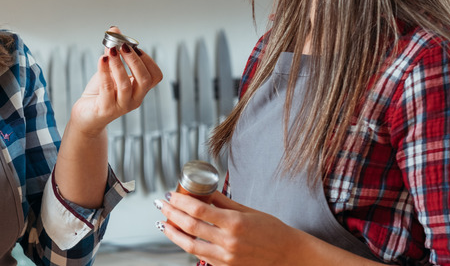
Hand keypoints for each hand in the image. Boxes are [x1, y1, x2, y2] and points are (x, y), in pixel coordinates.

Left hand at [69, 27, 162, 135]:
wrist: (86, 115)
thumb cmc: (101, 92)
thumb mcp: (110, 70)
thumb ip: (114, 51)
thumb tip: (114, 29)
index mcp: (140, 90)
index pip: (155, 76)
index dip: (147, 60)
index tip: (134, 46)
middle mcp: (135, 99)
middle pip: (144, 79)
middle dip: (134, 60)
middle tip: (123, 46)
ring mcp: (121, 106)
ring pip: (125, 84)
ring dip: (118, 64)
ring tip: (110, 51)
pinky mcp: (106, 110)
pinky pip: (107, 89)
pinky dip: (104, 72)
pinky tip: (101, 60)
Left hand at [156, 191, 296, 265]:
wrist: (287, 255)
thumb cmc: (272, 231)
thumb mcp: (248, 211)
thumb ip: (223, 202)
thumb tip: (203, 191)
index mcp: (234, 223)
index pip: (198, 209)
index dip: (180, 201)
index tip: (170, 195)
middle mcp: (228, 241)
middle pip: (190, 225)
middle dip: (171, 213)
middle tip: (161, 204)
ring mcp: (226, 257)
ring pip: (190, 245)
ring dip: (173, 233)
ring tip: (163, 223)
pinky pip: (201, 256)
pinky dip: (188, 245)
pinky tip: (181, 237)